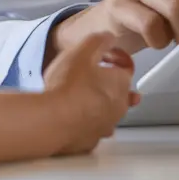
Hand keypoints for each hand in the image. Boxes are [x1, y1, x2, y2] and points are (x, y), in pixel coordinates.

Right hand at [43, 32, 139, 155]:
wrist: (52, 120)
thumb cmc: (68, 86)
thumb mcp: (83, 50)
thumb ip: (100, 40)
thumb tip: (109, 38)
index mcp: (121, 83)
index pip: (126, 67)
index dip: (114, 58)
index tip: (101, 56)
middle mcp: (119, 107)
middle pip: (118, 90)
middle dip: (106, 81)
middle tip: (89, 74)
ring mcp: (105, 126)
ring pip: (107, 111)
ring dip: (97, 102)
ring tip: (80, 95)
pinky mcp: (90, 141)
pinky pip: (92, 128)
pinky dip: (86, 121)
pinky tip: (73, 116)